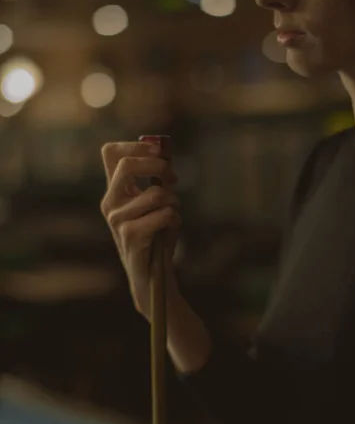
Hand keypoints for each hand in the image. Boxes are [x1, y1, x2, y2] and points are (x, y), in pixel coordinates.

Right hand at [100, 140, 181, 319]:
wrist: (152, 277)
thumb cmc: (157, 238)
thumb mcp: (157, 206)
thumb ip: (158, 182)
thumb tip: (167, 161)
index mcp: (115, 192)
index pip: (110, 153)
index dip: (135, 146)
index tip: (159, 153)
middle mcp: (110, 203)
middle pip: (126, 165)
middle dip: (156, 165)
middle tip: (173, 177)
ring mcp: (117, 220)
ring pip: (156, 193)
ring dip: (174, 202)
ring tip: (173, 215)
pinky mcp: (130, 236)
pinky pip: (163, 214)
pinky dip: (174, 219)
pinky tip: (171, 229)